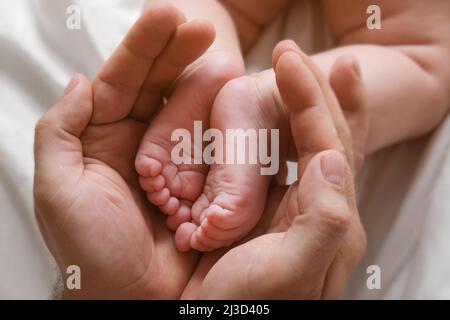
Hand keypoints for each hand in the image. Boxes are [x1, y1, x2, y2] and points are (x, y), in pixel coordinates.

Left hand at [34, 4, 211, 298]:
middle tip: (203, 25)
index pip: (121, 80)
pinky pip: (208, 144)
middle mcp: (136, 144)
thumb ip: (60, 132)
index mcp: (100, 139)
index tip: (168, 15)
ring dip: (201, 78)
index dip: (143, 47)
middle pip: (157, 86)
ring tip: (220, 51)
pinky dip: (218, 120)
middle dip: (177, 51)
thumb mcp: (58, 190)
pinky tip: (232, 96)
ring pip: (185, 108)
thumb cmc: (91, 253)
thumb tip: (79, 83)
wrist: (131, 303)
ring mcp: (171, 160)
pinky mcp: (199, 180)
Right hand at [183, 42, 365, 298]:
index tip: (288, 63)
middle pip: (330, 138)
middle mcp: (318, 210)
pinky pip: (283, 163)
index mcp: (328, 222)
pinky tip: (278, 116)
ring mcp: (293, 210)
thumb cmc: (244, 308)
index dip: (312, 100)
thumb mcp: (287, 274)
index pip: (328, 146)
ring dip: (308, 105)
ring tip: (306, 72)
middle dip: (320, 93)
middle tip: (304, 55)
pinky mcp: (268, 213)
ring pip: (309, 146)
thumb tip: (330, 161)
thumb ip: (322, 222)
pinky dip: (283, 132)